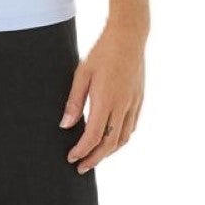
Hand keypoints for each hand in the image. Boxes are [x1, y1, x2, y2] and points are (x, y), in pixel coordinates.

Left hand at [60, 21, 145, 172]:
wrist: (129, 37)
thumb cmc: (102, 52)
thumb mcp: (82, 74)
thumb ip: (74, 102)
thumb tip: (65, 125)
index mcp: (106, 100)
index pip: (94, 136)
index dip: (82, 151)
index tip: (71, 158)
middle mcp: (122, 106)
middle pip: (110, 144)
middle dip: (95, 158)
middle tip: (81, 167)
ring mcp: (133, 103)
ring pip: (123, 138)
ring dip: (109, 152)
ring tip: (95, 157)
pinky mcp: (139, 99)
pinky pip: (131, 127)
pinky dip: (121, 139)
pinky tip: (112, 140)